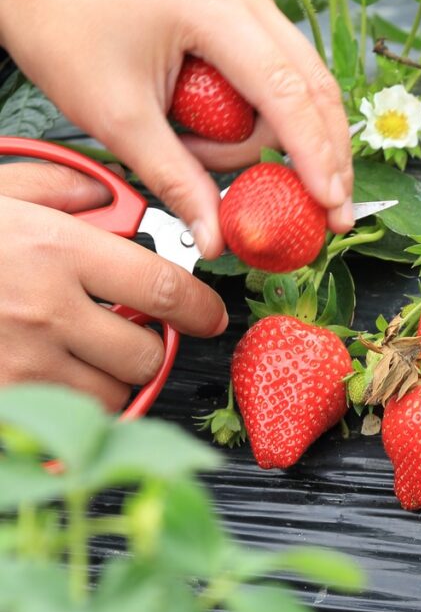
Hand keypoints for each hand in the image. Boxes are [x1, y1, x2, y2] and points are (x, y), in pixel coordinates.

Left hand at [0, 0, 353, 256]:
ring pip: (308, 88)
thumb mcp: (120, 122)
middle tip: (332, 213)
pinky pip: (287, 81)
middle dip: (325, 156)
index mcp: (212, 9)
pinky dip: (280, 124)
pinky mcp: (251, 21)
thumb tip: (216, 240)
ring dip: (286, 141)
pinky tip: (252, 149)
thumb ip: (176, 181)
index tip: (331, 204)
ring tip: (214, 160)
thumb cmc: (71, 44)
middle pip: (315, 88)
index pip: (285, 91)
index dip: (314, 153)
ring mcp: (253, 5)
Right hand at [0, 163, 226, 410]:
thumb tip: (107, 198)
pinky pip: (62, 422)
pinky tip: (55, 380)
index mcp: (52, 252)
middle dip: (154, 346)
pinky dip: (72, 409)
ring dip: (113, 380)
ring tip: (85, 355)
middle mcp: (43, 312)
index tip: (211, 314)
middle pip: (146, 352)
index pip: (161, 288)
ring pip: (110, 395)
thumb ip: (57, 189)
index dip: (200, 305)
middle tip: (138, 333)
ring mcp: (17, 365)